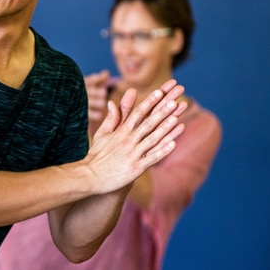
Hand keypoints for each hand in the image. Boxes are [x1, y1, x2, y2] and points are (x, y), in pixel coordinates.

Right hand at [84, 79, 186, 193]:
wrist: (91, 177)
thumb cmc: (97, 155)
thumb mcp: (102, 134)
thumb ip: (111, 119)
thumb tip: (112, 102)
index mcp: (120, 132)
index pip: (137, 113)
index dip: (149, 102)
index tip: (159, 92)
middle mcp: (128, 141)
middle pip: (148, 124)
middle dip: (161, 112)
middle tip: (173, 101)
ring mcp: (133, 154)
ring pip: (152, 139)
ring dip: (166, 129)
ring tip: (177, 119)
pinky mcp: (136, 168)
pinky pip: (152, 158)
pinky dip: (163, 151)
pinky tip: (174, 144)